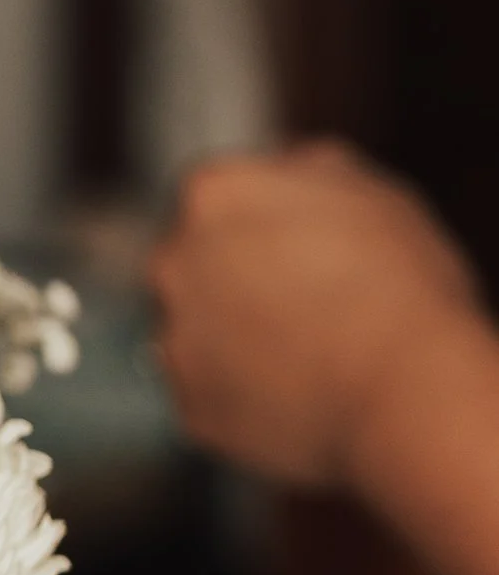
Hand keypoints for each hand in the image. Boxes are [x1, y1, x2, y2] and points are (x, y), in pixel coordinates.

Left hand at [149, 143, 482, 490]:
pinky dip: (246, 400)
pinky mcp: (189, 407)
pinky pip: (213, 398)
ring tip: (310, 358)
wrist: (404, 388)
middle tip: (305, 307)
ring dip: (236, 343)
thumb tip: (289, 167)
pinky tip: (300, 398)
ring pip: (198, 335)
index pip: (217, 201)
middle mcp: (172, 261)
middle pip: (193, 267)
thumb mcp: (371, 193)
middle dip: (237, 283)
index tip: (303, 251)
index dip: (264, 227)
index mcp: (212, 193)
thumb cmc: (400, 283)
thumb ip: (311, 171)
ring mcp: (174, 339)